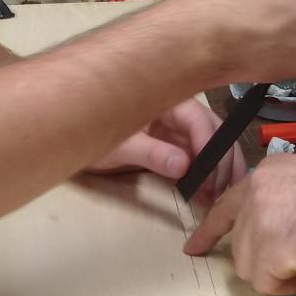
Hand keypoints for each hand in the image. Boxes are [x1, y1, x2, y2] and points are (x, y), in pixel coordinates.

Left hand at [87, 93, 245, 198]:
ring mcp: (176, 128)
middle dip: (222, 159)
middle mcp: (176, 111)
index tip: (210, 174)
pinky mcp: (172, 145)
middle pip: (213, 130)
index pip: (199, 118)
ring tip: (223, 195)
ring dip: (221, 167)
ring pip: (210, 144)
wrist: (72, 137)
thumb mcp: (120, 146)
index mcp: (165, 100)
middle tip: (219, 190)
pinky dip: (207, 173)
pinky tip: (211, 193)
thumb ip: (152, 153)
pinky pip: (197, 157)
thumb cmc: (91, 132)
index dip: (209, 145)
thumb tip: (183, 165)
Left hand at [182, 153, 295, 295]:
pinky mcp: (268, 250)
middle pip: (242, 246)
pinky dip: (291, 285)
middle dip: (267, 260)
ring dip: (282, 272)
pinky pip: (268, 285)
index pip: (228, 204)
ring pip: (252, 268)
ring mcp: (259, 220)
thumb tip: (282, 232)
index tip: (193, 247)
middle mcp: (257, 191)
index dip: (210, 230)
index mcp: (270, 172)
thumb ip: (288, 202)